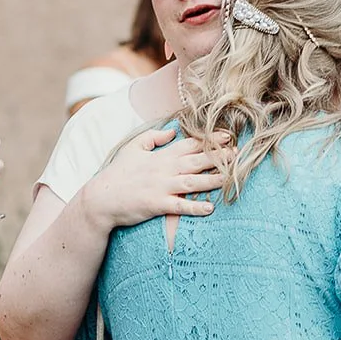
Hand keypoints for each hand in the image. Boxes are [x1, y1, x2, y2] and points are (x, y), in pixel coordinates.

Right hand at [80, 128, 230, 232]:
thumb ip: (154, 137)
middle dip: (219, 156)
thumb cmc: (118, 173)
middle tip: (238, 154)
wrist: (102, 198)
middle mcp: (165, 169)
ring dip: (214, 179)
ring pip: (193, 181)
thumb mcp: (133, 147)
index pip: (190, 144)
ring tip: (232, 178)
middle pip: (197, 160)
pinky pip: (180, 206)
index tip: (228, 136)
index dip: (210, 140)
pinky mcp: (157, 205)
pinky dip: (195, 207)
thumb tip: (173, 131)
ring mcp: (162, 187)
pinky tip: (210, 208)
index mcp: (161, 155)